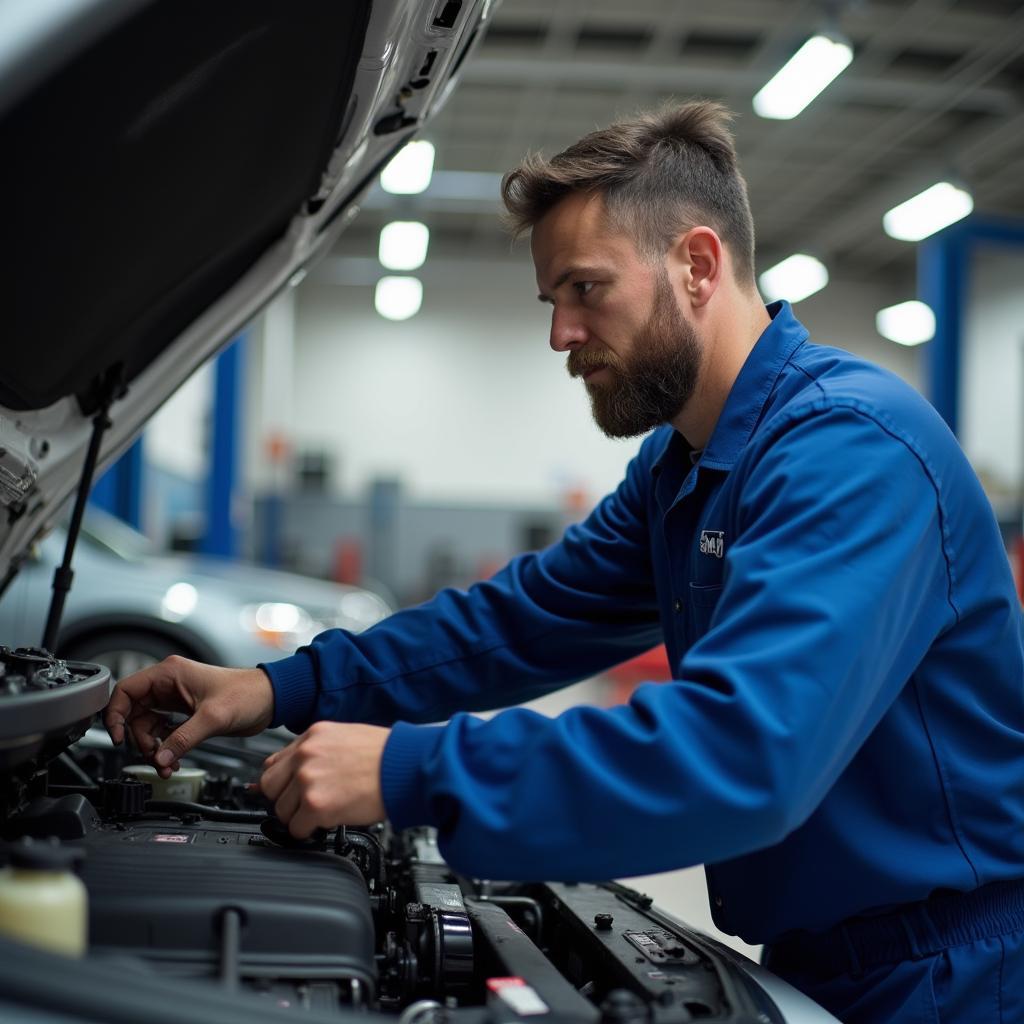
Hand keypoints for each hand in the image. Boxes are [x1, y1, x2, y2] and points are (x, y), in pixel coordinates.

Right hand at [104, 657, 274, 777]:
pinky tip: (173, 760)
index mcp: (170, 673)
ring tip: (166, 764)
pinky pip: (163, 731)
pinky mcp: (185, 712)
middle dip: (139, 739)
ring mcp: (176, 698)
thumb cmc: (247, 693)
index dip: (115, 714)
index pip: (125, 690)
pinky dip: (164, 747)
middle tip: (154, 755)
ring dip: (153, 747)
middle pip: (134, 713)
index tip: (118, 737)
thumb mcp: (213, 717)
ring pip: (147, 725)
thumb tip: (160, 758)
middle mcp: (169, 684)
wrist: (270, 699)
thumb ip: (183, 738)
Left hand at [258, 721, 388, 837]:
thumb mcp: (346, 737)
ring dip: (298, 817)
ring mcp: (308, 779)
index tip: (287, 790)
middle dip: (284, 799)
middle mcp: (306, 754)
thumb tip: (301, 769)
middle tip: (303, 805)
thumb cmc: (387, 754)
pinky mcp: (316, 804)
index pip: (274, 762)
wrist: (407, 766)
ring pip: (281, 810)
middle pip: (269, 786)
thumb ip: (319, 751)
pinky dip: (308, 831)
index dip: (282, 781)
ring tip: (321, 813)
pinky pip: (296, 828)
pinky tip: (326, 822)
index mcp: (313, 736)